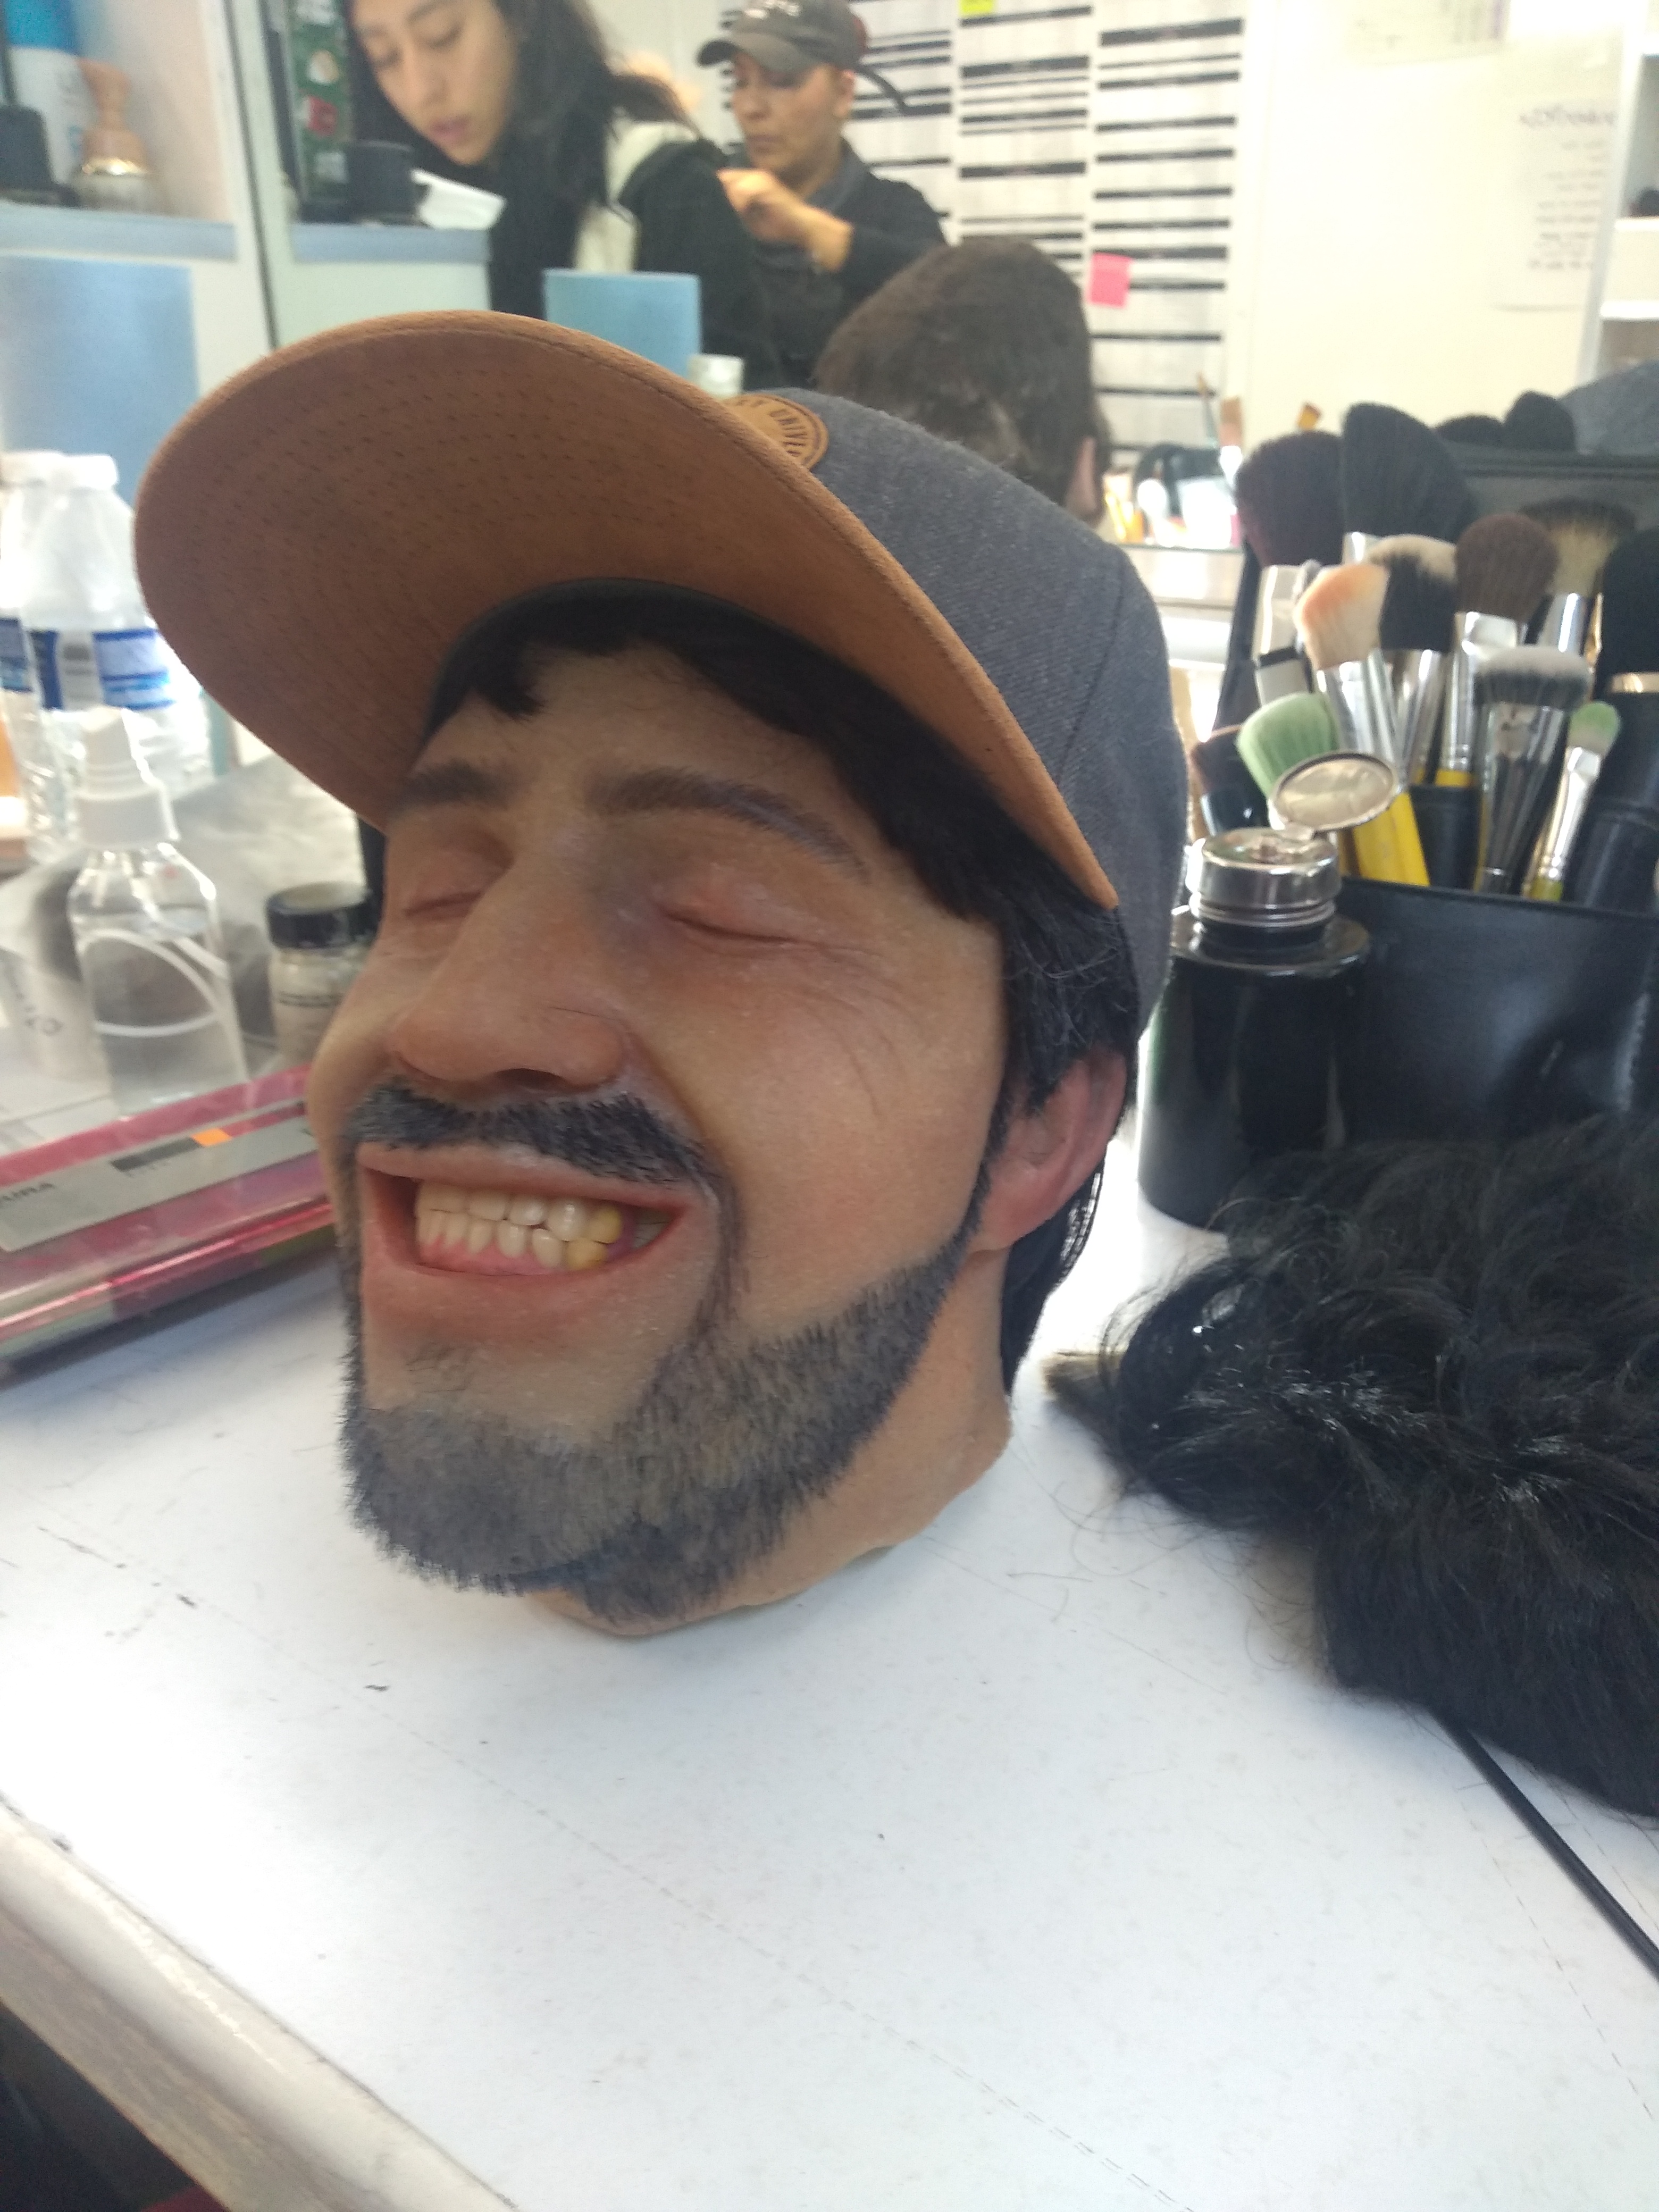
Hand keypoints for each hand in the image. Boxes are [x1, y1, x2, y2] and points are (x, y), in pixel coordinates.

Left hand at [717, 168, 850, 268]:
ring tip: (732, 214)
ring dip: (729, 198)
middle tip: (717, 209)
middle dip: (719, 192)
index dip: (714, 189)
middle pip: (725, 177)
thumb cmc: (777, 225)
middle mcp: (754, 175)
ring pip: (733, 182)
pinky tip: (742, 213)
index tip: (709, 203)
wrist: (801, 227)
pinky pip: (744, 190)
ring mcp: (761, 178)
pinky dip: (739, 202)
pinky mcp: (767, 185)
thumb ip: (733, 211)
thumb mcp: (749, 220)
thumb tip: (714, 208)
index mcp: (749, 182)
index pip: (724, 178)